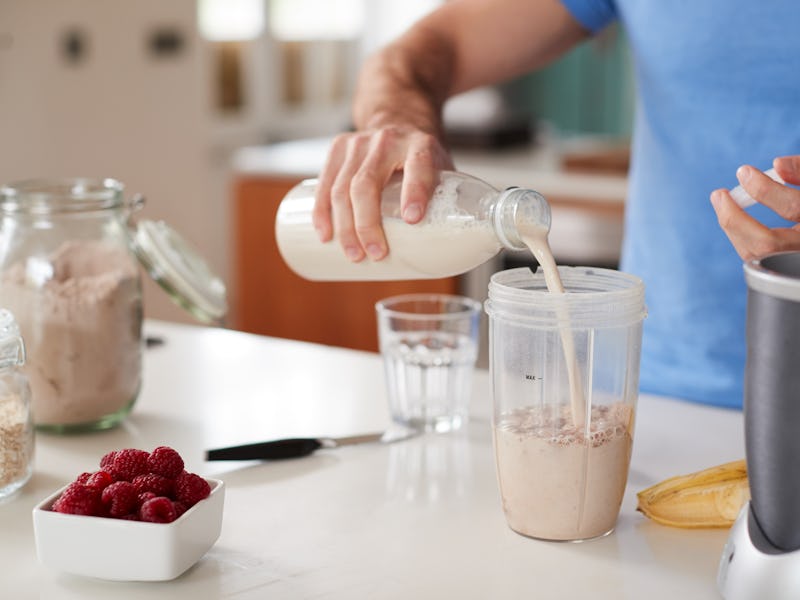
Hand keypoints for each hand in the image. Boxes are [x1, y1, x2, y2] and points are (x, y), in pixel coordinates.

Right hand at [311, 125, 452, 262]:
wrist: (398, 119)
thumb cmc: (422, 157)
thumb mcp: (441, 168)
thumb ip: (445, 200)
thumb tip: (448, 250)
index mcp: (420, 144)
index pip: (418, 166)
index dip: (415, 192)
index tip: (413, 219)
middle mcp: (387, 140)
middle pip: (367, 184)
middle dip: (368, 224)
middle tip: (376, 254)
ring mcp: (359, 142)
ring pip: (342, 188)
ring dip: (345, 227)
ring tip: (354, 254)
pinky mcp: (338, 147)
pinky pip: (324, 183)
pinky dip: (322, 212)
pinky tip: (325, 234)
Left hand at [710, 156, 799, 260]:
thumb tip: (777, 165)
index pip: (794, 207)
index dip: (766, 190)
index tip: (744, 172)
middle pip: (767, 244)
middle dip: (735, 219)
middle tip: (719, 194)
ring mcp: (793, 261)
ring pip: (758, 255)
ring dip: (734, 228)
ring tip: (723, 203)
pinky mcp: (784, 267)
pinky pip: (758, 258)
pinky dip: (743, 238)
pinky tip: (736, 220)